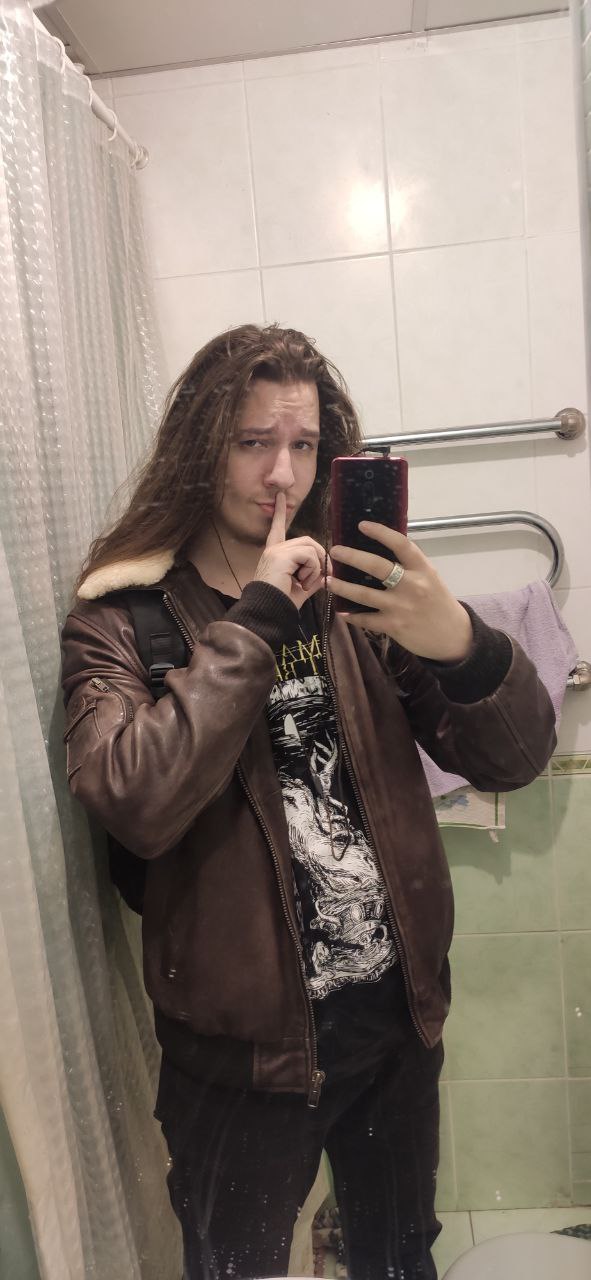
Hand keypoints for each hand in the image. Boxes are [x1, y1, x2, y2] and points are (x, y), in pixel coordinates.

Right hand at [252, 493, 333, 608]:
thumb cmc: (281, 603)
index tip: (280, 496)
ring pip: (311, 547)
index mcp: (275, 554)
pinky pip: (309, 556)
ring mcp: (276, 550)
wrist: (268, 612)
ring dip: (315, 567)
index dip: (280, 513)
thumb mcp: (302, 588)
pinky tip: (302, 582)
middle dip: (320, 558)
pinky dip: (312, 570)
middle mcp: (274, 549)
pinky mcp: (281, 555)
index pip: (278, 529)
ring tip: (305, 583)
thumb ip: (314, 578)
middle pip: (308, 541)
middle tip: (322, 577)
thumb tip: (327, 574)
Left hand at [327, 521, 472, 661]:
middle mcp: (411, 585)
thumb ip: (410, 566)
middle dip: (352, 556)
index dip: (381, 533)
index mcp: (422, 569)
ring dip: (342, 586)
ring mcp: (400, 606)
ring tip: (328, 580)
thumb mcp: (430, 578)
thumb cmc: (439, 603)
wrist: (453, 636)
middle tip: (335, 551)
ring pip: (363, 594)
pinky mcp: (393, 626)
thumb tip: (383, 550)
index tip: (362, 525)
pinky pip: (365, 619)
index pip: (401, 544)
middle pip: (376, 566)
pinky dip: (351, 616)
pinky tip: (341, 611)